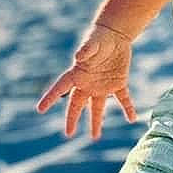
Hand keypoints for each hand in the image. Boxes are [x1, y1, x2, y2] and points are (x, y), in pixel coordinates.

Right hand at [36, 22, 137, 139]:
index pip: (60, 88)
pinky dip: (128, 108)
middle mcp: (88, 83)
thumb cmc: (100, 37)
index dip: (50, 98)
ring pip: (97, 108)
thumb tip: (78, 56)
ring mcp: (102, 86)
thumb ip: (86, 50)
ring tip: (95, 137)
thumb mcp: (92, 42)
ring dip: (96, 122)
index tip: (40, 109)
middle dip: (72, 119)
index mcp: (78, 74)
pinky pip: (123, 99)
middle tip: (68, 134)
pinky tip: (132, 118)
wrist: (115, 35)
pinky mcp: (118, 84)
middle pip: (77, 104)